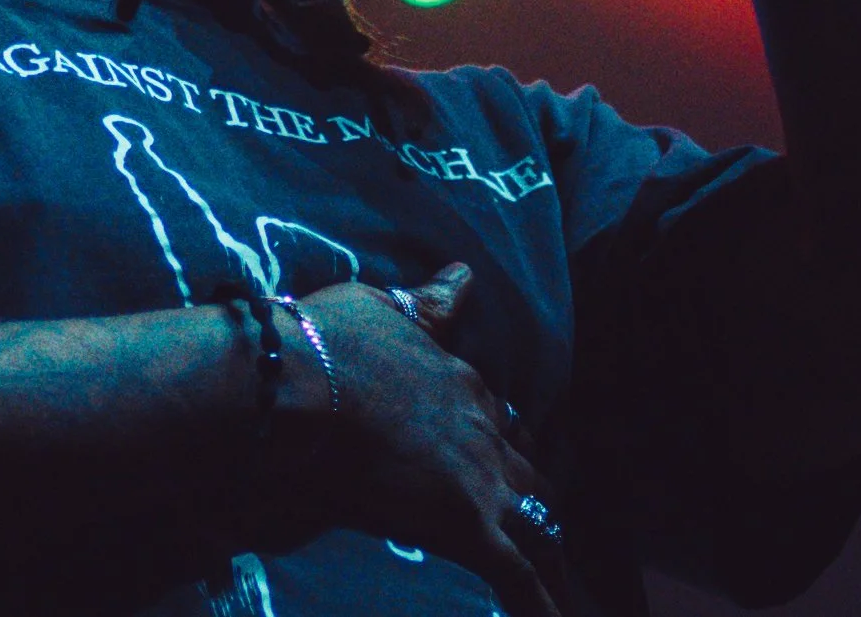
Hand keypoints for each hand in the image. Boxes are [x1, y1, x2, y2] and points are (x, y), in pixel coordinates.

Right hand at [291, 265, 571, 616]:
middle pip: (528, 474)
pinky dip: (540, 605)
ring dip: (548, 552)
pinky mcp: (468, 529)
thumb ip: (427, 305)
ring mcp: (481, 483)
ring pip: (538, 525)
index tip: (501, 455)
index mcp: (460, 383)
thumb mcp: (380, 309)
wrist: (300, 388)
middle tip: (535, 525)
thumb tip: (465, 277)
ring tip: (559, 583)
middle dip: (533, 500)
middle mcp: (483, 432)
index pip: (497, 419)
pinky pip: (519, 577)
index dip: (501, 442)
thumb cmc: (328, 345)